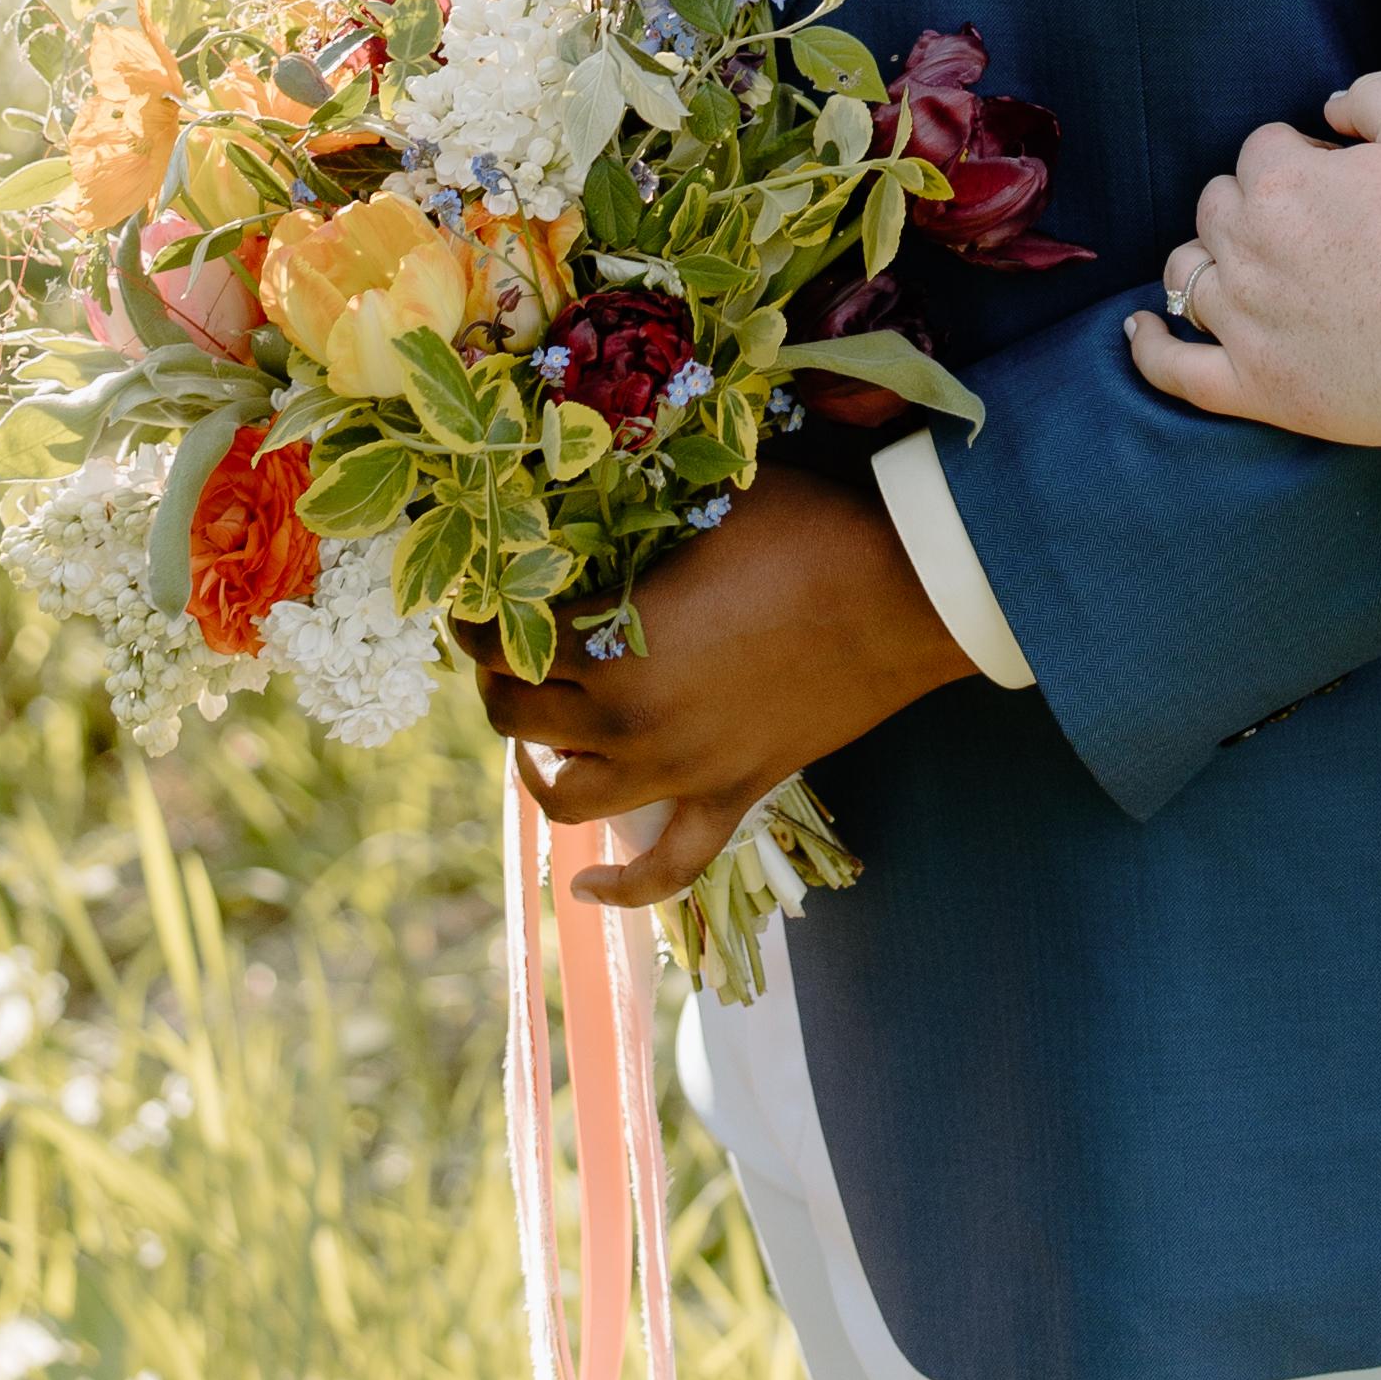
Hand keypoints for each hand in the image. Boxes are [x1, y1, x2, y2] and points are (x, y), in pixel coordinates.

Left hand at [466, 458, 972, 910]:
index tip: (475, 593)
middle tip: (503, 644)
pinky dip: (622, 888)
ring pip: (566, 798)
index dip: (476, 618)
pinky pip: (666, 868)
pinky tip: (587, 883)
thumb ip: (640, 507)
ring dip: (536, 765)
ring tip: (537, 732)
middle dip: (495, 679)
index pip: (504, 641)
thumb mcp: (709, 496)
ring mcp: (678, 771)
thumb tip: (592, 492)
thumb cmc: (806, 528)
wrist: (904, 594)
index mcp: (610, 645)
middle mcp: (628, 722)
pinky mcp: (729, 797)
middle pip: (516, 717)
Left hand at [1120, 76, 1380, 447]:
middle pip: (1217, 206)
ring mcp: (1243, 322)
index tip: (1342, 180)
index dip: (1303, 157)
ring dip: (1207, 259)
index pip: (1263, 148)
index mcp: (1282, 183)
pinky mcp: (1252, 387)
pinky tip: (1140, 328)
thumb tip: (1329, 106)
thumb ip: (1374, 95)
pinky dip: (1149, 346)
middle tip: (1314, 226)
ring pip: (1187, 273)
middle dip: (1253, 203)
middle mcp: (1247, 248)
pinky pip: (1174, 368)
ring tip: (1239, 264)